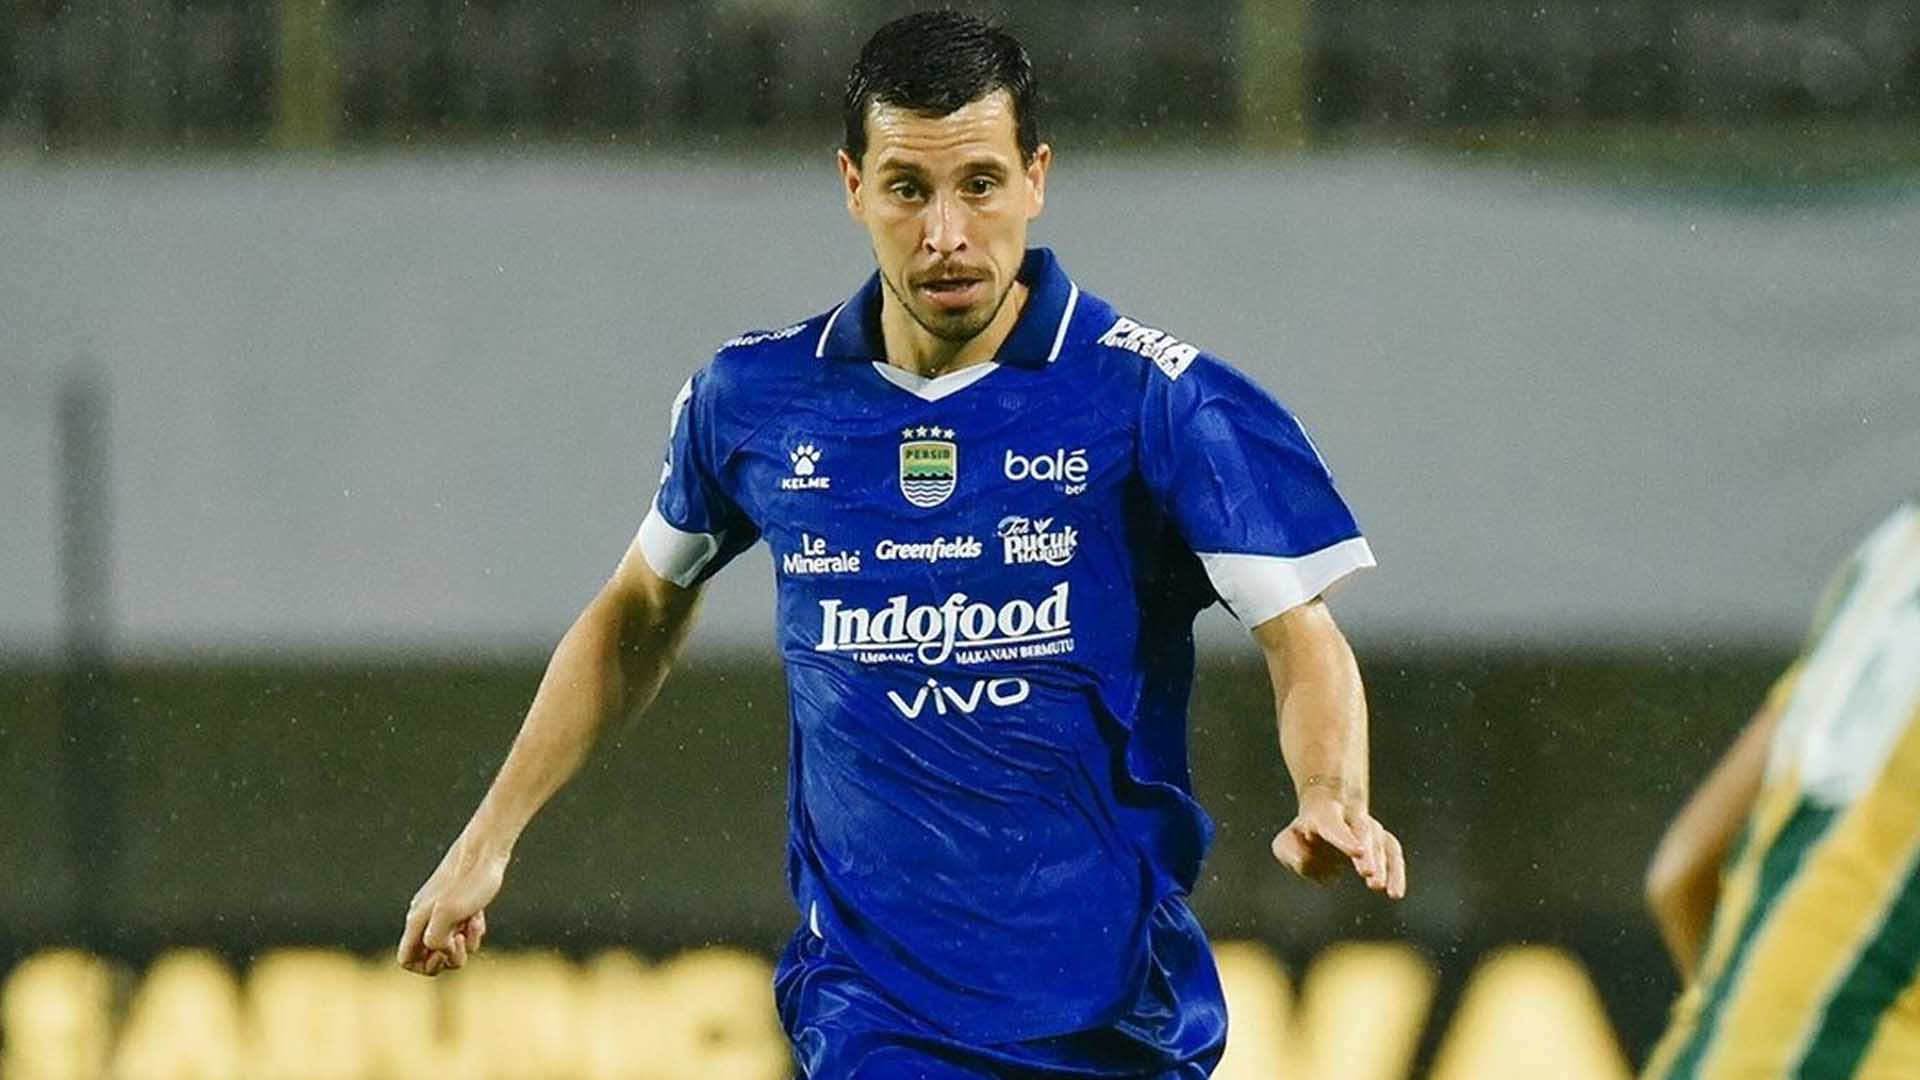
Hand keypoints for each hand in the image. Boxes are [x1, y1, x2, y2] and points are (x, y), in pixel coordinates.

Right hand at [397, 835, 506, 975]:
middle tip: (464, 940)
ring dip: (467, 941)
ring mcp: (441, 911)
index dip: (425, 967)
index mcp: (417, 920)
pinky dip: (472, 929)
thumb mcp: (450, 913)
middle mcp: (425, 917)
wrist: (486, 848)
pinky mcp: (458, 904)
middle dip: (451, 956)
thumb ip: (436, 939)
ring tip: (474, 922)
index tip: (445, 953)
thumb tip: (438, 950)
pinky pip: (461, 931)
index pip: (406, 960)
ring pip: (450, 944)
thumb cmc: (471, 880)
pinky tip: (479, 915)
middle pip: (430, 956)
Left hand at [1271, 789, 1406, 898]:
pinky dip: (1396, 874)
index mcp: (1324, 816)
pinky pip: (1393, 855)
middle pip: (1364, 829)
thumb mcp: (1286, 843)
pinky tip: (1396, 894)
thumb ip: (1290, 852)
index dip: (1345, 839)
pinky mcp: (1381, 841)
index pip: (1334, 826)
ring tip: (1381, 889)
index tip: (1357, 852)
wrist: (1326, 813)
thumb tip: (1307, 861)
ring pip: (1381, 841)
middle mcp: (1350, 818)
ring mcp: (1369, 828)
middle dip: (1368, 852)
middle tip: (1368, 874)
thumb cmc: (1301, 836)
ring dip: (1382, 866)